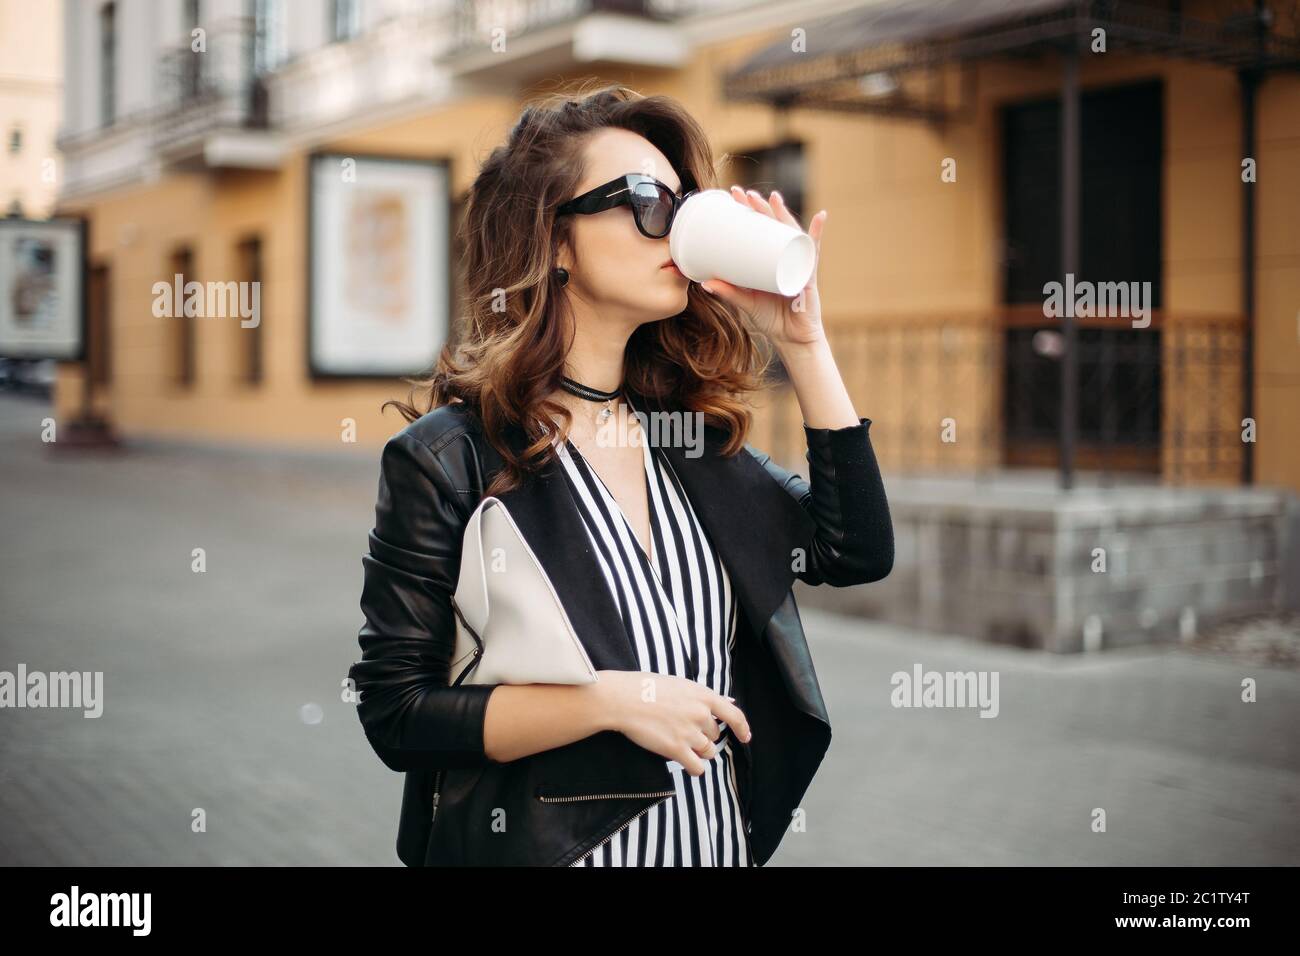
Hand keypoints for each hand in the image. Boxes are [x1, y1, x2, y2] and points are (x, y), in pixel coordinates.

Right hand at [595, 670, 750, 776]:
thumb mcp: (680, 684)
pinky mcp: (677, 749)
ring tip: (683, 747)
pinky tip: (688, 766)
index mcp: (703, 696)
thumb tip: (727, 702)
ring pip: (708, 752)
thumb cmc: (647, 688)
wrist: (625, 699)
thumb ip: (701, 696)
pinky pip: (697, 767)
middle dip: (704, 736)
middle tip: (685, 732)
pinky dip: (695, 769)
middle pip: (715, 735)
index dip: (742, 728)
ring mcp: (690, 732)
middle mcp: (701, 714)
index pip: (734, 714)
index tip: (745, 737)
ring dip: (699, 752)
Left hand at [700, 186, 827, 352]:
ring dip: (783, 214)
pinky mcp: (808, 274)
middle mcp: (784, 257)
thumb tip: (703, 283)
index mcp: (769, 260)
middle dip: (760, 207)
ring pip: (791, 233)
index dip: (748, 212)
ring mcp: (798, 263)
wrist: (793, 339)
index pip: (758, 230)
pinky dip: (817, 234)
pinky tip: (820, 217)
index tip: (733, 196)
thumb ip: (729, 293)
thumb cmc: (772, 319)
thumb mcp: (747, 303)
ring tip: (774, 198)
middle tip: (744, 193)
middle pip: (773, 225)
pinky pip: (813, 252)